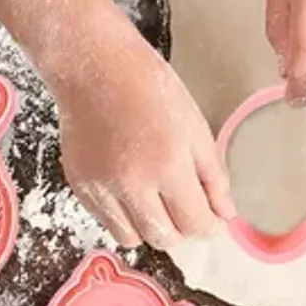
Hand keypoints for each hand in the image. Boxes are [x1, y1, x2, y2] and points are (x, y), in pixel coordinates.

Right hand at [48, 4, 234, 250]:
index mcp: (168, 165)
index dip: (210, 228)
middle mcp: (131, 184)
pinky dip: (123, 216)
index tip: (213, 219)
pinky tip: (130, 188)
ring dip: (150, 228)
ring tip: (157, 200)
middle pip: (164, 239)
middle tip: (187, 209)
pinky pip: (106, 221)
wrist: (94, 66)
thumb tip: (226, 214)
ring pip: (132, 238)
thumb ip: (214, 176)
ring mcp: (101, 188)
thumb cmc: (151, 88)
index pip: (195, 224)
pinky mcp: (78, 186)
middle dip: (182, 231)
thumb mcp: (196, 127)